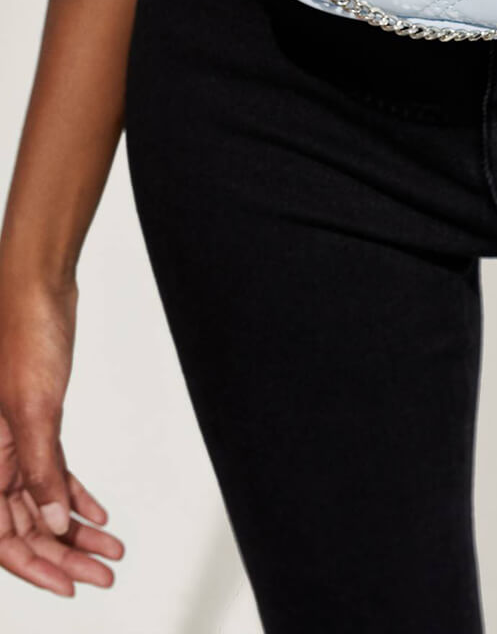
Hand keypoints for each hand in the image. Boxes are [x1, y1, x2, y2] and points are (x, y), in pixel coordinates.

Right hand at [0, 276, 123, 595]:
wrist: (36, 286)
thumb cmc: (24, 333)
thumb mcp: (34, 408)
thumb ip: (39, 469)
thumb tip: (54, 522)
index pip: (0, 534)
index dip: (34, 566)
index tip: (70, 585)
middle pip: (23, 525)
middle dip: (63, 554)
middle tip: (103, 572)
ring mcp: (10, 439)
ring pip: (41, 500)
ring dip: (75, 528)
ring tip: (110, 550)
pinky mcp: (33, 420)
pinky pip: (50, 471)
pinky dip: (75, 494)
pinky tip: (98, 514)